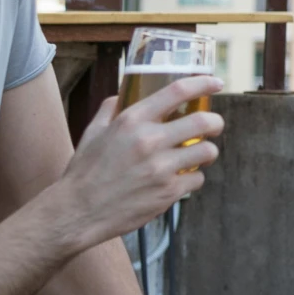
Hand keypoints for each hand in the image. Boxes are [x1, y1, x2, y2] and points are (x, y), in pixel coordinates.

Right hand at [48, 74, 224, 250]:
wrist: (77, 212)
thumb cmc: (84, 171)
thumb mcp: (93, 132)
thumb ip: (111, 109)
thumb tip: (123, 94)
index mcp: (132, 120)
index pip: (177, 91)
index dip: (203, 83)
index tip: (216, 82)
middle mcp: (149, 141)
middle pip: (204, 122)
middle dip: (216, 122)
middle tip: (215, 126)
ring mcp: (161, 168)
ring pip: (207, 152)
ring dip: (207, 152)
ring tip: (199, 155)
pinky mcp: (167, 192)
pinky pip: (197, 179)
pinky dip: (193, 179)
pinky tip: (181, 179)